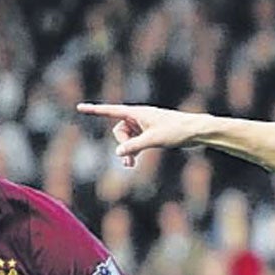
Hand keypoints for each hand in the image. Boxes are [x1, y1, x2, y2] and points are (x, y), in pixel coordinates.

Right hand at [76, 103, 201, 165]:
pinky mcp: (151, 133)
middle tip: (128, 162)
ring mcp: (145, 125)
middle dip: (121, 145)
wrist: (195, 131)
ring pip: (128, 138)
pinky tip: (134, 163)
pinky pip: (136, 142)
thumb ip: (134, 146)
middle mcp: (139, 117)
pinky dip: (134, 151)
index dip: (95, 111)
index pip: (111, 111)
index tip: (80, 108)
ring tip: (131, 166)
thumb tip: (118, 153)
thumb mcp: (153, 140)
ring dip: (128, 151)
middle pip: (119, 130)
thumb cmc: (176, 131)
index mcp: (137, 113)